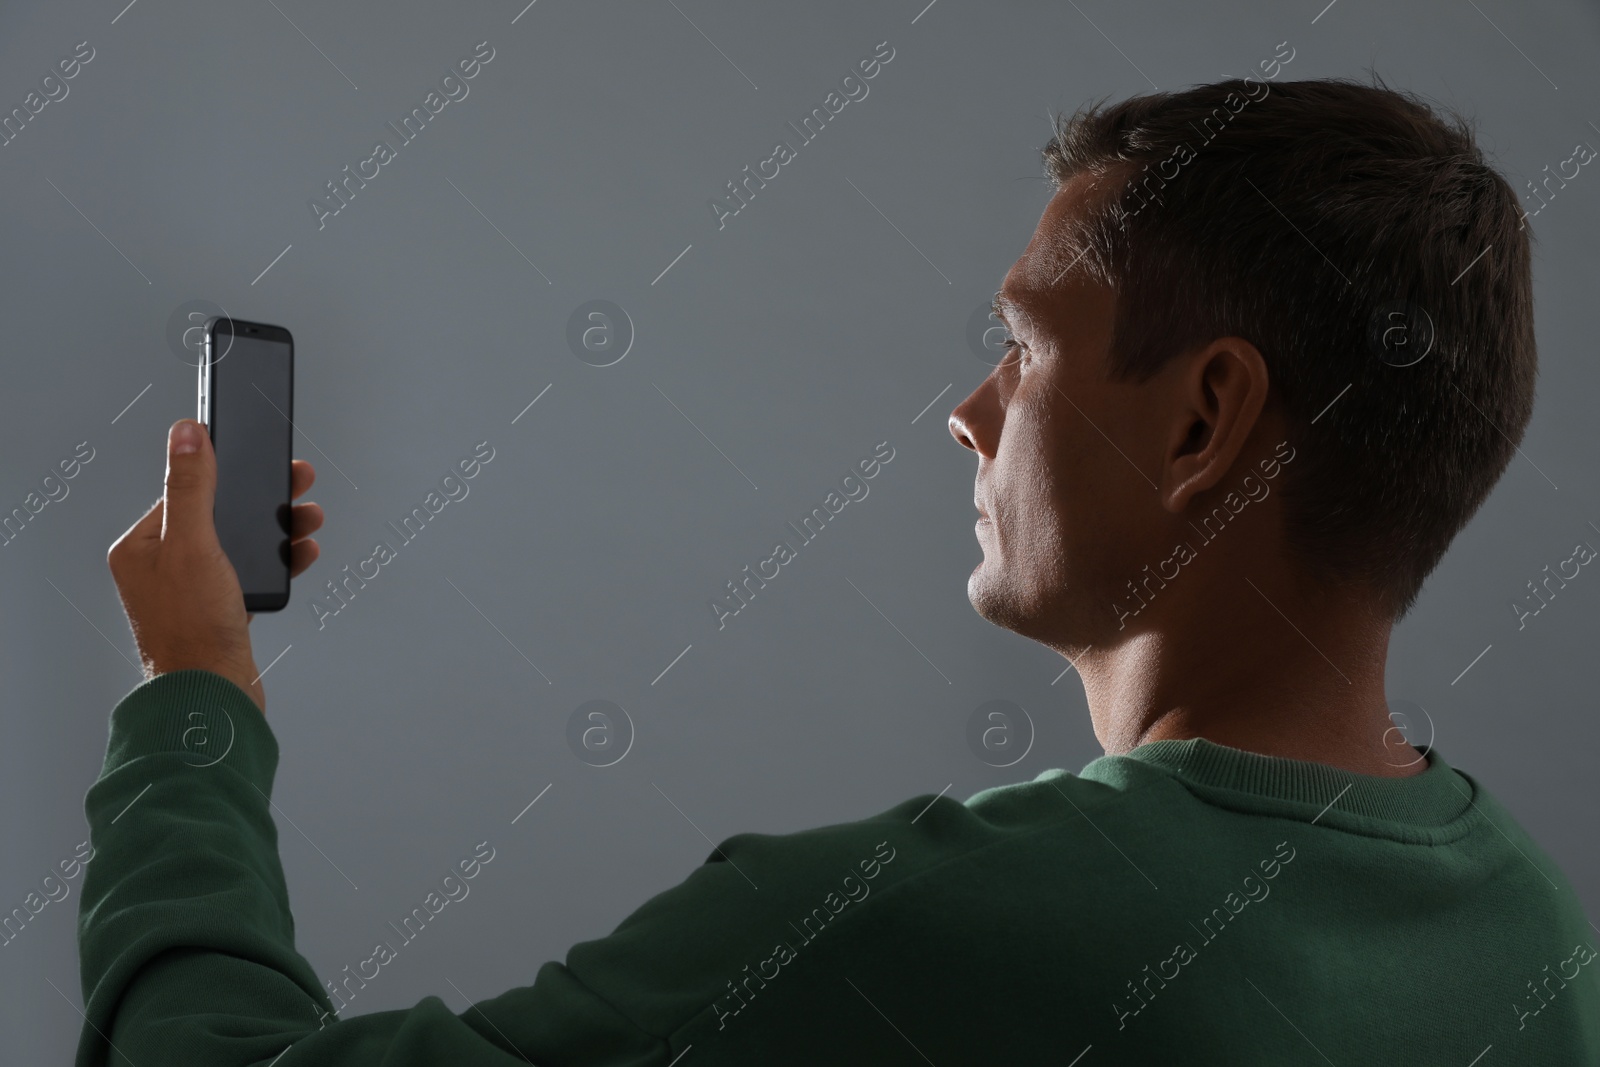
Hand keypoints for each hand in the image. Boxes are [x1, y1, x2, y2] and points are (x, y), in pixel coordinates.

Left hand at [107, 419, 323, 712]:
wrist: (213, 698)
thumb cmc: (193, 629)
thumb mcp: (194, 544)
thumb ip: (191, 486)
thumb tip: (187, 432)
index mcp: (140, 548)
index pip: (185, 493)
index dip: (227, 474)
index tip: (261, 458)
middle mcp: (160, 568)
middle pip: (217, 516)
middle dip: (261, 501)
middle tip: (298, 482)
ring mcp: (190, 592)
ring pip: (239, 544)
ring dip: (277, 530)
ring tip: (309, 519)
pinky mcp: (218, 612)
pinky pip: (251, 573)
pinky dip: (279, 561)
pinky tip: (301, 553)